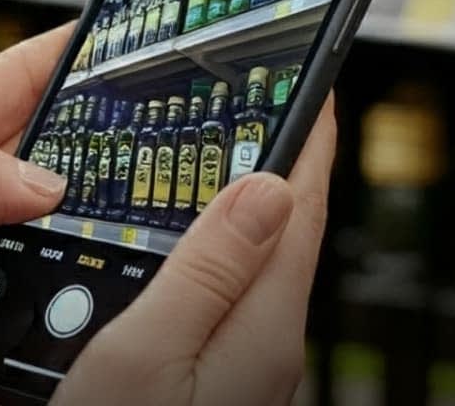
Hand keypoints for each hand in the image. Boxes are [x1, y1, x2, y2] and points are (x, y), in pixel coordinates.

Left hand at [0, 24, 334, 405]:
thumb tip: (39, 174)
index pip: (8, 83)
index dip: (76, 53)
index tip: (147, 31)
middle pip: (52, 164)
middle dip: (118, 154)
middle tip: (194, 144)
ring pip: (63, 244)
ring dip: (110, 244)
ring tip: (174, 236)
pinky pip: (49, 319)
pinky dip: (88, 317)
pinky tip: (123, 318)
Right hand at [55, 98, 333, 405]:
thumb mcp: (144, 352)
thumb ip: (205, 272)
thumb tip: (267, 189)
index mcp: (260, 331)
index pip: (300, 208)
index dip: (308, 137)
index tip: (311, 78)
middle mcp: (263, 348)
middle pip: (282, 231)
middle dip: (274, 159)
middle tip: (258, 96)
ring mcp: (239, 365)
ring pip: (250, 261)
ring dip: (237, 201)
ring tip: (221, 147)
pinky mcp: (209, 379)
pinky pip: (222, 292)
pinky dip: (210, 246)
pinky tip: (181, 236)